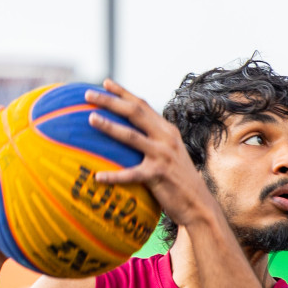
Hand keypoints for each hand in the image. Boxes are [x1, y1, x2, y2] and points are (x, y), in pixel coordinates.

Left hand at [82, 80, 219, 228]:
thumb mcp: (171, 154)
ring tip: (90, 118)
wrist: (199, 204)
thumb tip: (131, 134)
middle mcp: (166, 139)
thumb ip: (155, 141)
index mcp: (168, 131)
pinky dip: (114, 176)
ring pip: (132, 137)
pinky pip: (132, 174)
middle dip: (111, 101)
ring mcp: (163, 156)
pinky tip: (97, 177)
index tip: (105, 83)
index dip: (124, 93)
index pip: (143, 106)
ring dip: (110, 126)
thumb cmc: (180, 180)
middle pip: (135, 113)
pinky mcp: (158, 176)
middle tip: (88, 94)